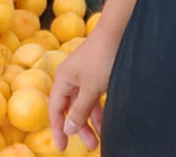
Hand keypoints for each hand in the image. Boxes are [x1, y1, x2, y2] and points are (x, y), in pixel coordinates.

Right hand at [48, 30, 117, 149]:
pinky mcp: (98, 73)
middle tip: (92, 145)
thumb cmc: (101, 57)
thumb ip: (80, 110)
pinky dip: (99, 109)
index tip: (62, 148)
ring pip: (85, 104)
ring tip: (102, 137)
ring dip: (92, 121)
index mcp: (63, 79)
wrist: (118, 30)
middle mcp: (71, 78)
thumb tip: (68, 129)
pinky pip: (95, 97)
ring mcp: (85, 75)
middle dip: (80, 128)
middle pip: (71, 108)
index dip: (58, 129)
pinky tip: (106, 121)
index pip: (56, 110)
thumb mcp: (90, 88)